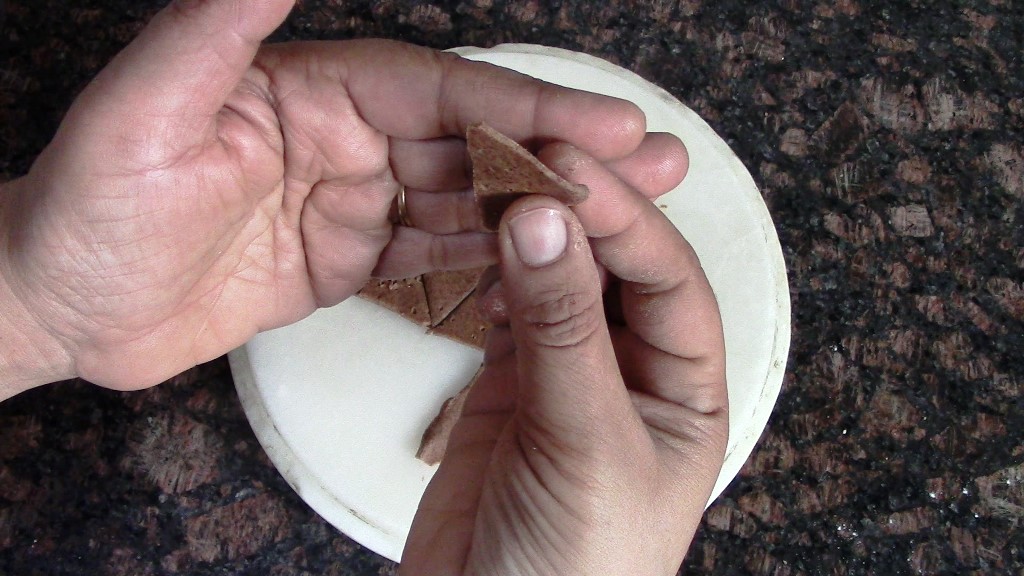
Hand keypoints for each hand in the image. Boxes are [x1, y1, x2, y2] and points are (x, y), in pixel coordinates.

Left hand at [0, 0, 655, 396]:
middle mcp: (344, 139)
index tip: (602, 123)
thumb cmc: (85, 207)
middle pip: (472, 142)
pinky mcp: (345, 263)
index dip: (524, 107)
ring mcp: (351, 204)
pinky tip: (542, 266)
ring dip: (542, 207)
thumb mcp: (144, 110)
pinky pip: (430, 258)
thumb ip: (219, 25)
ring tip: (626, 214)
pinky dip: (487, 262)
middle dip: (563, 153)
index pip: (440, 92)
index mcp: (312, 90)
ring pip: (463, 200)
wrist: (56, 306)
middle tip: (653, 160)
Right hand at [401, 145, 727, 573]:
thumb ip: (564, 330)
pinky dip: (493, 274)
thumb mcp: (584, 442)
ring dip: (532, 236)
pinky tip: (481, 245)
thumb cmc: (574, 567)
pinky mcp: (507, 386)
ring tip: (495, 189)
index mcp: (686, 392)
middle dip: (580, 215)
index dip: (626, 220)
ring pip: (557, 282)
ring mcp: (566, 377)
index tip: (569, 169)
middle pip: (615, 270)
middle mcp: (633, 375)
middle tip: (528, 159)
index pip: (668, 281)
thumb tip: (544, 217)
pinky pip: (507, 310)